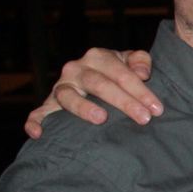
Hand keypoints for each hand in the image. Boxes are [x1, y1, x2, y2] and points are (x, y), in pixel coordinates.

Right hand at [24, 49, 158, 138]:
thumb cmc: (119, 72)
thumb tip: (143, 74)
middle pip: (99, 84)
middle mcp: (76, 69)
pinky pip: (38, 113)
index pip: (121, 73)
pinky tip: (38, 134)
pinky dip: (35, 122)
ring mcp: (61, 87)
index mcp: (98, 57)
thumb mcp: (131, 61)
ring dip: (83, 107)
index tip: (157, 109)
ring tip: (101, 118)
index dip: (141, 91)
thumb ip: (140, 61)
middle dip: (123, 101)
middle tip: (143, 118)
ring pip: (67, 95)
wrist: (96, 77)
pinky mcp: (49, 104)